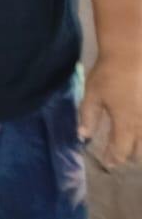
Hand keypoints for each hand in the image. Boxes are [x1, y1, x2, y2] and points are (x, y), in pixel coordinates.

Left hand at [80, 52, 141, 166]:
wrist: (129, 56)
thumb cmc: (108, 75)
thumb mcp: (92, 95)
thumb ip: (88, 116)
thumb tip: (83, 136)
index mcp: (125, 122)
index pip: (121, 150)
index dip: (113, 159)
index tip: (107, 162)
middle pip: (138, 151)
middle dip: (127, 156)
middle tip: (115, 156)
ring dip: (138, 147)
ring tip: (127, 146)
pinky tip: (135, 131)